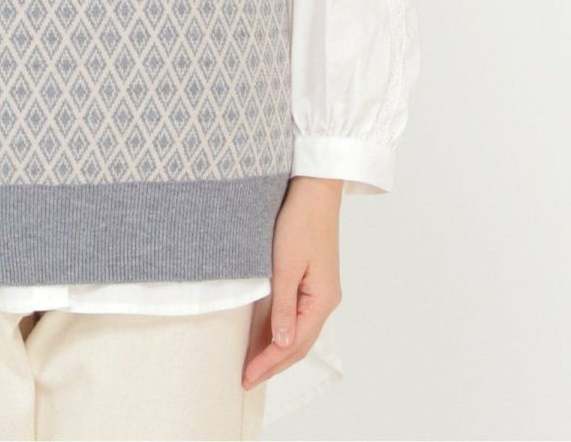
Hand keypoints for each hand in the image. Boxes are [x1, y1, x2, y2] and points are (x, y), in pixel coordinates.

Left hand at [241, 176, 342, 389]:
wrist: (314, 191)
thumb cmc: (300, 222)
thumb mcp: (286, 266)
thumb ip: (283, 306)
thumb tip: (280, 342)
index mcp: (322, 301)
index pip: (293, 344)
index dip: (269, 362)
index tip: (246, 375)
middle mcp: (325, 301)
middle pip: (298, 342)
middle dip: (272, 363)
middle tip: (246, 379)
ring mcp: (319, 292)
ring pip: (297, 330)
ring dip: (275, 349)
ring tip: (252, 365)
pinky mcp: (311, 280)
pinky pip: (295, 314)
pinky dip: (278, 328)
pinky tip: (263, 336)